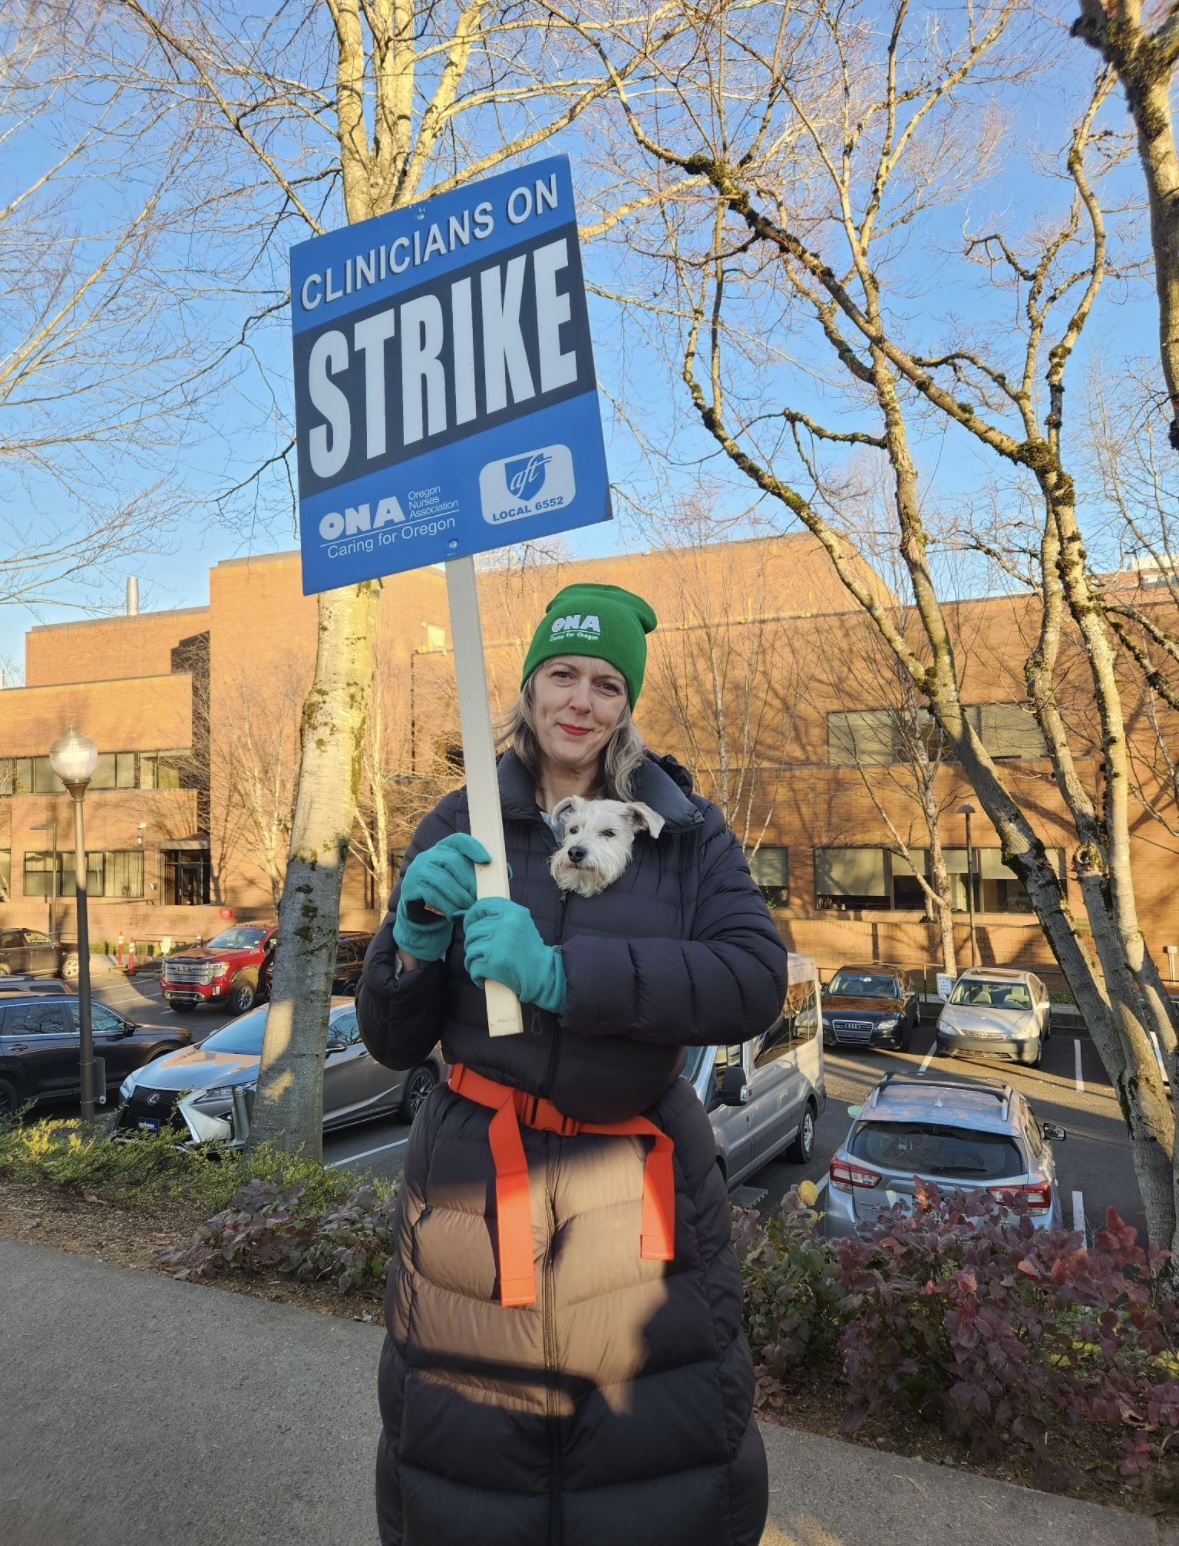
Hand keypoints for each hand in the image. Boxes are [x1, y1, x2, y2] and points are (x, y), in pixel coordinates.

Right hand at [394, 833, 489, 961]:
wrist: (421, 911)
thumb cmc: (450, 892)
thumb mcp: (464, 881)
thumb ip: (483, 874)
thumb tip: (506, 871)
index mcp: (444, 849)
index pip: (459, 840)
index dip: (473, 848)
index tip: (487, 861)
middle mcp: (429, 856)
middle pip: (452, 862)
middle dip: (470, 881)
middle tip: (481, 897)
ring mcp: (417, 870)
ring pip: (443, 880)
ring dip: (460, 896)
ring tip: (471, 907)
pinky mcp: (411, 887)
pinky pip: (432, 895)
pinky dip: (448, 906)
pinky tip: (456, 914)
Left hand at [463, 897, 565, 1014]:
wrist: (542, 974)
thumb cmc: (528, 949)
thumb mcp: (521, 923)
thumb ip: (501, 915)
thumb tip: (473, 916)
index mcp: (514, 912)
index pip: (481, 906)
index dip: (472, 916)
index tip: (471, 925)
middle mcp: (505, 925)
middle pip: (472, 931)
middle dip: (474, 943)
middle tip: (486, 952)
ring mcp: (497, 944)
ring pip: (470, 949)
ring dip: (475, 959)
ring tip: (486, 964)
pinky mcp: (492, 963)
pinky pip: (472, 965)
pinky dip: (476, 974)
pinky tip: (484, 976)